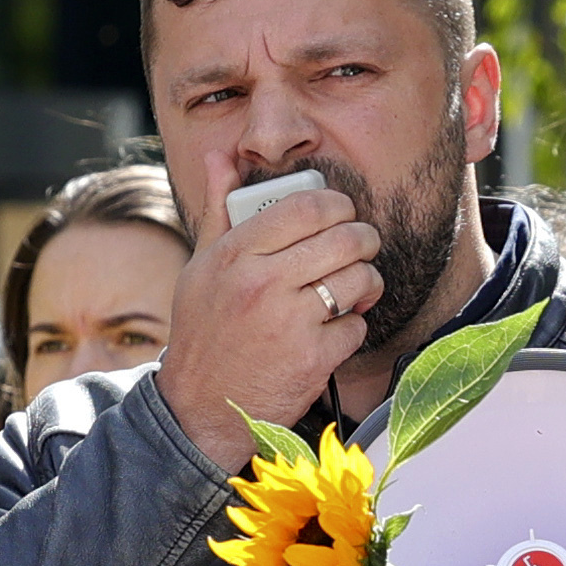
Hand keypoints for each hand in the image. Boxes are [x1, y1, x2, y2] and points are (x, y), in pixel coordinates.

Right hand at [156, 177, 378, 472]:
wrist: (200, 409)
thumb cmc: (203, 333)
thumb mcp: (200, 267)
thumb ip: (218, 209)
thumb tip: (219, 155)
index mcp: (236, 253)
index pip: (306, 206)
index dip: (337, 204)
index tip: (342, 212)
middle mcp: (262, 283)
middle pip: (344, 237)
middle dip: (364, 239)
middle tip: (361, 246)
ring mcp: (290, 321)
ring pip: (359, 278)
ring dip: (365, 282)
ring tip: (352, 289)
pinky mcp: (313, 358)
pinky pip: (356, 325)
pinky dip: (351, 328)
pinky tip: (332, 331)